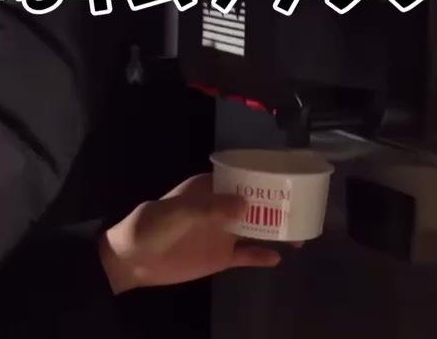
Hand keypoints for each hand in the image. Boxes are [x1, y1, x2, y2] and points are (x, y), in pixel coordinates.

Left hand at [97, 174, 288, 293]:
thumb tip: (245, 203)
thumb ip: (210, 207)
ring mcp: (221, 233)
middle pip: (254, 203)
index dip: (261, 175)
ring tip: (301, 235)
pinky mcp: (220, 257)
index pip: (239, 176)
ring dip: (276, 230)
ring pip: (255, 228)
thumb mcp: (177, 212)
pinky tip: (279, 257)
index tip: (287, 175)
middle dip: (277, 204)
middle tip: (303, 208)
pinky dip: (261, 255)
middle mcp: (219, 208)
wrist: (133, 260)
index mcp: (207, 189)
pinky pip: (246, 254)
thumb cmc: (151, 226)